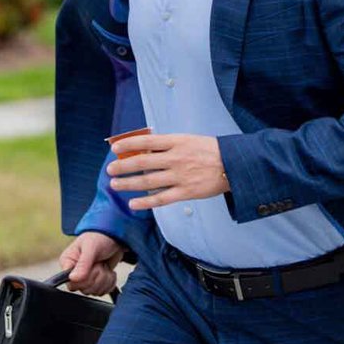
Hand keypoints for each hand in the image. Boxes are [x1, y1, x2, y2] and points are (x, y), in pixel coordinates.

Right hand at [59, 231, 124, 295]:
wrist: (114, 237)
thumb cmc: (99, 237)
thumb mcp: (91, 247)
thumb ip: (83, 264)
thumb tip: (73, 279)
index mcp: (68, 263)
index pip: (72, 283)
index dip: (85, 279)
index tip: (93, 266)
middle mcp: (74, 272)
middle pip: (84, 289)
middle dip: (97, 277)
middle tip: (100, 263)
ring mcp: (85, 279)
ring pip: (94, 291)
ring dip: (104, 279)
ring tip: (104, 265)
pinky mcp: (96, 282)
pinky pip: (102, 292)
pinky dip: (110, 282)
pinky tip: (109, 271)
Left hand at [106, 133, 229, 210]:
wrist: (233, 165)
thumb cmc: (209, 150)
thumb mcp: (188, 140)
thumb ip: (167, 145)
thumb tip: (143, 149)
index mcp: (176, 141)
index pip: (146, 141)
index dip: (128, 144)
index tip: (114, 147)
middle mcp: (176, 158)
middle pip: (142, 162)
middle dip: (123, 166)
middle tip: (110, 170)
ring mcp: (180, 176)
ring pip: (148, 181)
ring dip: (128, 183)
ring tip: (115, 185)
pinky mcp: (186, 192)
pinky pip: (161, 198)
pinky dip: (145, 202)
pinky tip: (133, 204)